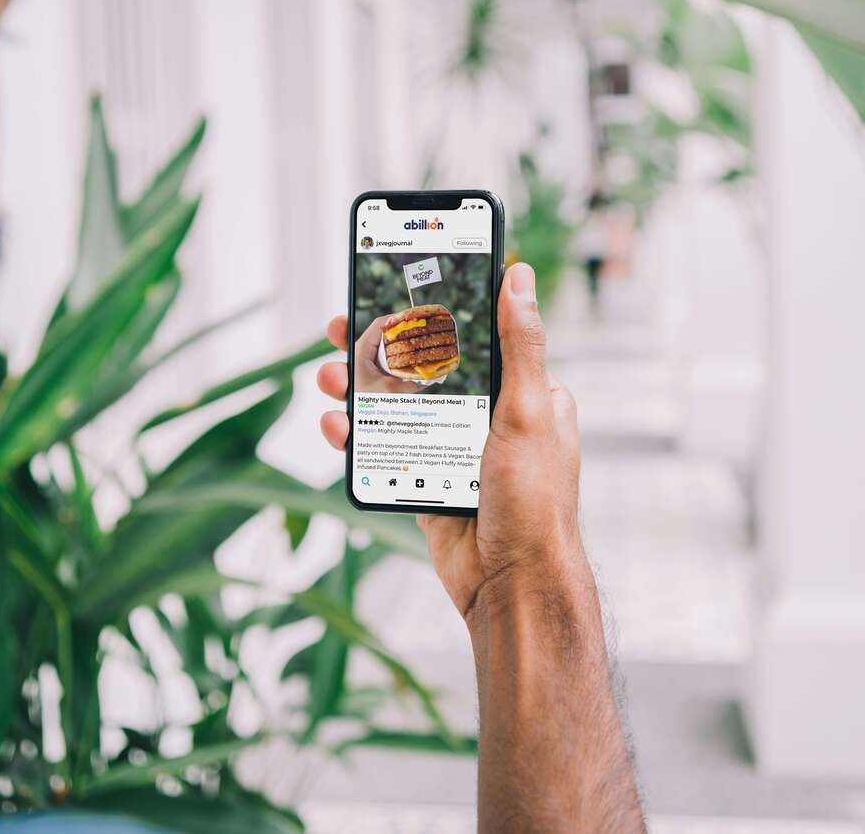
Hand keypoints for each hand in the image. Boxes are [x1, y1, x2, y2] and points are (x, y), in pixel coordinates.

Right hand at [317, 262, 585, 620]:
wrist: (513, 586)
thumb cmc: (536, 502)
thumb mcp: (529, 411)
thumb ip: (519, 345)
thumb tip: (521, 278)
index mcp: (523, 394)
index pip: (473, 338)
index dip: (431, 313)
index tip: (392, 293)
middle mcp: (489, 418)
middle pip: (425, 370)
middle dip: (379, 350)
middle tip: (338, 332)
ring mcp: (455, 452)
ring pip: (400, 409)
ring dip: (360, 391)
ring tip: (328, 379)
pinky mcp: (429, 483)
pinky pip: (387, 451)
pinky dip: (358, 438)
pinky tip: (336, 427)